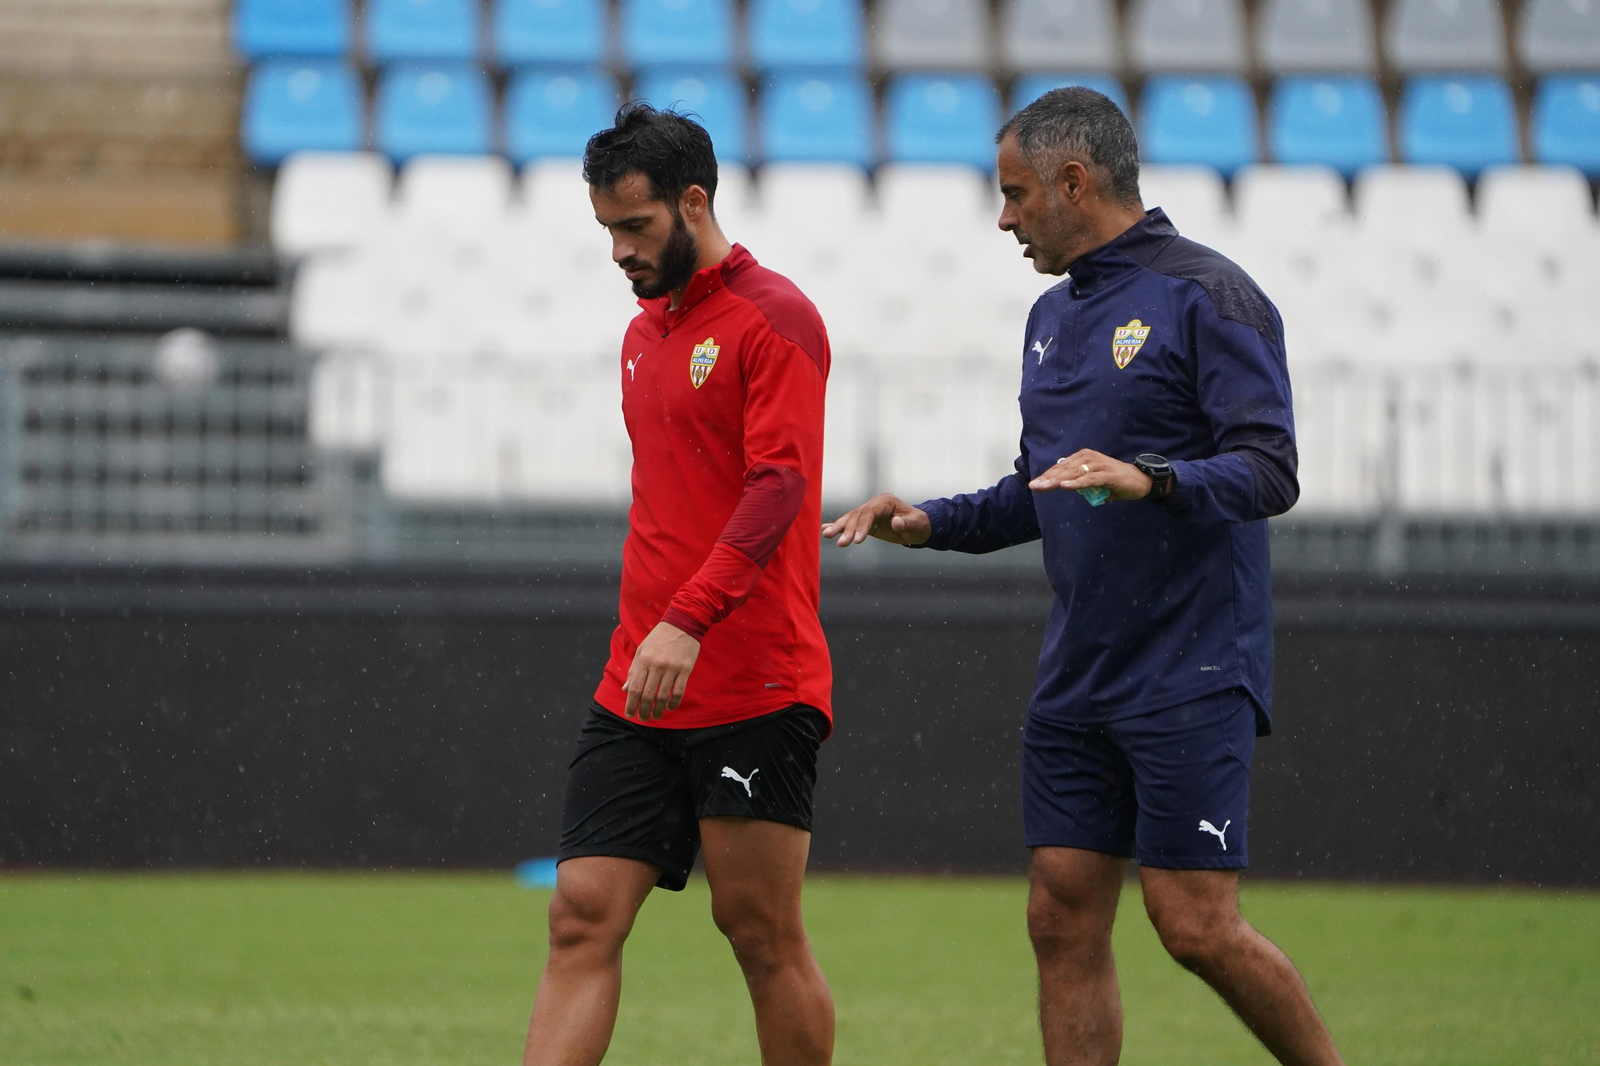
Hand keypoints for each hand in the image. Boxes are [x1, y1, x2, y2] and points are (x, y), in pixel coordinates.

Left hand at [623, 621, 700, 719]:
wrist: (682, 624)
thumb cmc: (659, 638)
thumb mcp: (642, 650)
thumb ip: (634, 670)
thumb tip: (625, 689)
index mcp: (644, 660)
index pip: (634, 688)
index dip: (631, 704)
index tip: (629, 714)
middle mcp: (657, 665)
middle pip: (648, 695)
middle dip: (644, 710)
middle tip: (643, 718)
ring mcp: (672, 668)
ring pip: (663, 696)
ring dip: (658, 710)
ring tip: (655, 716)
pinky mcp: (685, 669)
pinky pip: (679, 691)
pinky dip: (674, 702)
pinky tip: (670, 707)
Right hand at [821, 493, 931, 546]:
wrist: (919, 526)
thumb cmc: (919, 525)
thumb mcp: (917, 525)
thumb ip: (906, 524)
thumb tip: (896, 522)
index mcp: (885, 502)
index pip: (869, 512)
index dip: (862, 525)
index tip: (857, 541)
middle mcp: (874, 504)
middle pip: (857, 516)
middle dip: (848, 529)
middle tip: (840, 543)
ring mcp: (869, 512)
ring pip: (851, 518)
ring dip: (839, 527)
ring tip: (826, 535)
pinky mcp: (866, 521)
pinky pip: (851, 523)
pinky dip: (839, 526)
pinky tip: (825, 528)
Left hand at [1029, 449, 1152, 500]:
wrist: (1140, 481)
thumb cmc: (1115, 482)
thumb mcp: (1093, 482)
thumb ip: (1079, 483)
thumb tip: (1064, 486)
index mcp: (1084, 457)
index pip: (1061, 467)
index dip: (1047, 475)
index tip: (1034, 485)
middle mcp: (1089, 457)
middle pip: (1064, 469)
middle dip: (1047, 478)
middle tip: (1034, 486)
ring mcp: (1098, 464)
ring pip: (1073, 473)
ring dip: (1057, 480)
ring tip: (1044, 487)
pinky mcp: (1107, 474)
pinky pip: (1089, 479)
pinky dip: (1076, 483)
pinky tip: (1064, 486)